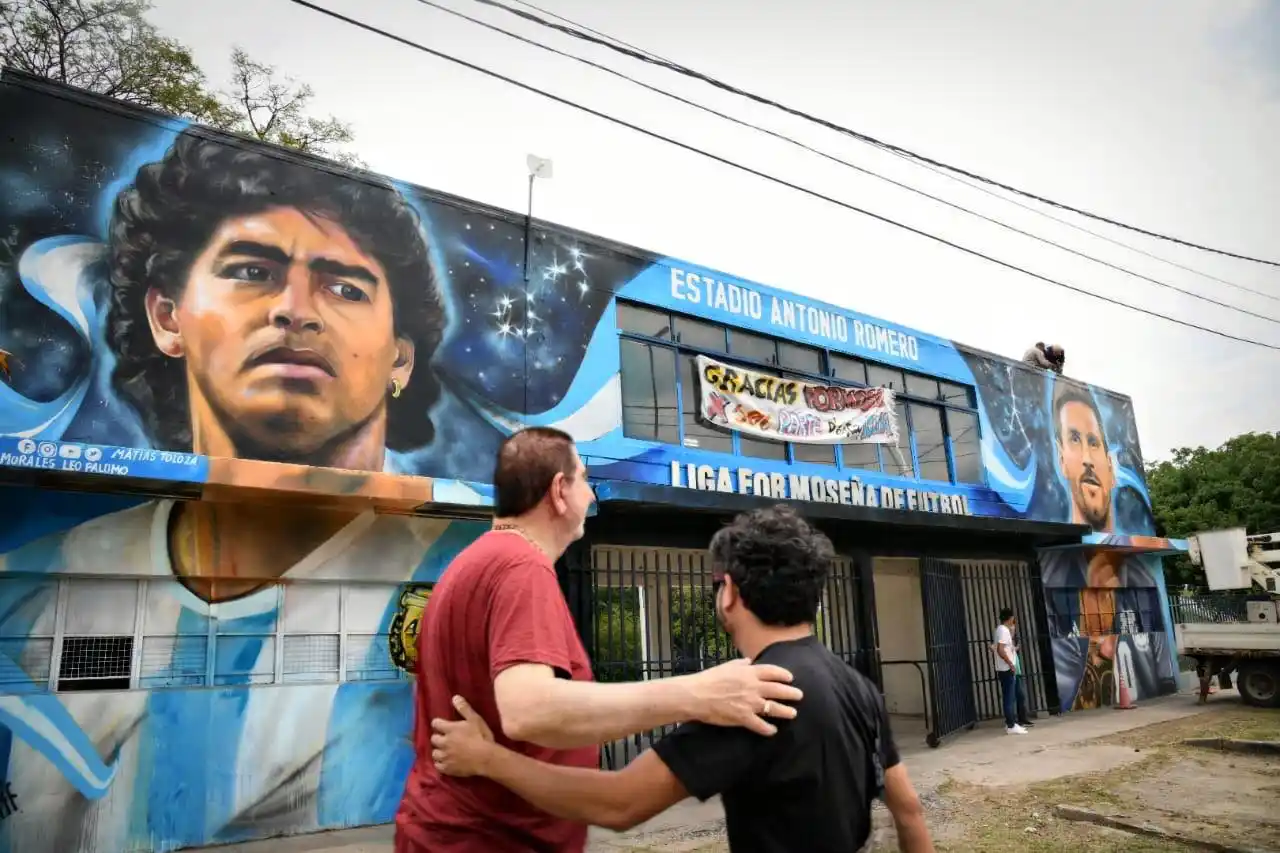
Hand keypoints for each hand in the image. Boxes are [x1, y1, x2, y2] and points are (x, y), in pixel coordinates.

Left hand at [431, 695, 495, 777]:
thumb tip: (454, 697)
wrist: (486, 758)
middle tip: (445, 738)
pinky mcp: (448, 768)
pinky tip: (445, 762)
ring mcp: (445, 756)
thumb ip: (464, 708)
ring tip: (444, 751)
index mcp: (449, 729)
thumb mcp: (475, 719)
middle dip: (438, 738)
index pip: (435, 723)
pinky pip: (438, 766)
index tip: (442, 724)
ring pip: (434, 753)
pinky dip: (440, 764)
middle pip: (433, 739)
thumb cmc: (481, 737)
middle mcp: (444, 742)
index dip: (438, 723)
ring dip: (438, 751)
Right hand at [686, 658, 802, 735]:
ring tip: (793, 713)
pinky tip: (773, 731)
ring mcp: (750, 703)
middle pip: (778, 690)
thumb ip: (741, 663)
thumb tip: (750, 661)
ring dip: (785, 711)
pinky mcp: (744, 717)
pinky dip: (768, 729)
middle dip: (791, 693)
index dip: (783, 675)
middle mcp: (753, 687)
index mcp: (749, 672)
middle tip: (799, 695)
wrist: (696, 695)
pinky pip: (761, 725)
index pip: (772, 672)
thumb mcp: (727, 665)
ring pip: (774, 708)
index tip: (790, 678)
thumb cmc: (709, 679)